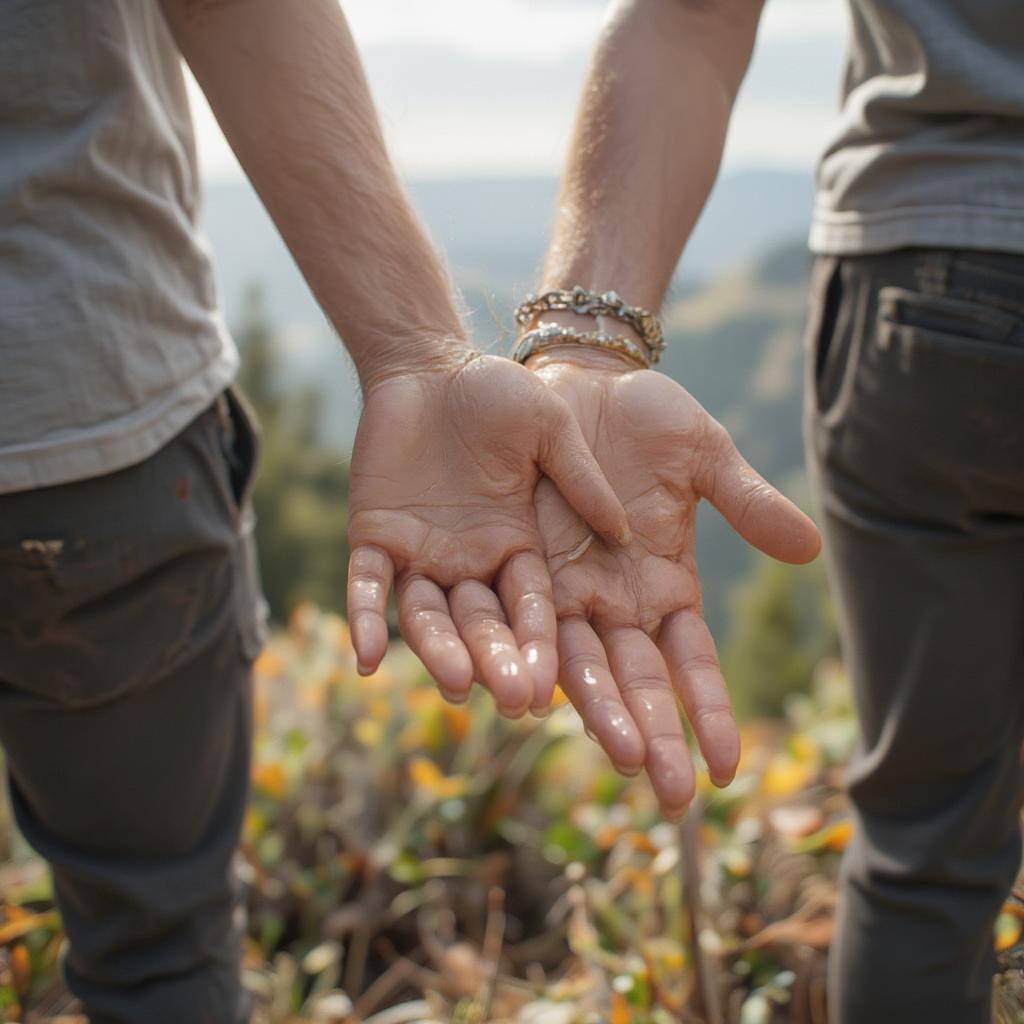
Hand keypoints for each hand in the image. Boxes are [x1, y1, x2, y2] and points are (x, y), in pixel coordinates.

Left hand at [346, 352, 631, 717]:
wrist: (429, 365)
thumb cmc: (497, 391)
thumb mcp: (549, 428)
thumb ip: (580, 478)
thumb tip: (623, 532)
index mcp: (519, 546)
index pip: (533, 608)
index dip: (542, 645)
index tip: (557, 687)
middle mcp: (472, 562)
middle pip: (484, 624)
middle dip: (498, 660)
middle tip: (513, 700)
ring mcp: (420, 555)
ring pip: (428, 616)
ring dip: (439, 650)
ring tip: (454, 684)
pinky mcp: (374, 538)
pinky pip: (367, 587)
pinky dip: (366, 620)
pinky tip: (364, 659)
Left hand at [531, 352, 820, 819]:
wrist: (574, 377)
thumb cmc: (645, 418)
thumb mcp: (702, 454)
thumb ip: (744, 502)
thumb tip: (810, 549)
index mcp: (660, 583)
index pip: (687, 661)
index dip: (705, 710)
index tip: (724, 768)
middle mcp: (607, 600)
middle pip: (630, 677)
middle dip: (650, 733)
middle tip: (665, 795)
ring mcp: (552, 587)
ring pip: (567, 659)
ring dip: (586, 708)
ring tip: (607, 757)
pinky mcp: (504, 563)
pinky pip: (501, 617)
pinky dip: (499, 653)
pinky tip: (498, 693)